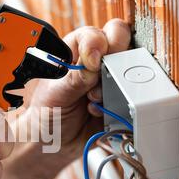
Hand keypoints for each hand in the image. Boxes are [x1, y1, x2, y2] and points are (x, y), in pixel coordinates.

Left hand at [29, 19, 130, 157]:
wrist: (53, 144)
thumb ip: (74, 77)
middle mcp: (95, 63)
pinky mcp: (120, 100)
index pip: (93, 35)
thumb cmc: (47, 113)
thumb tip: (93, 64)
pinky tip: (99, 112)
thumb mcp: (55, 93)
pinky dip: (119, 104)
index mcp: (74, 52)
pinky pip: (132, 96)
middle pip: (120, 42)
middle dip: (114, 58)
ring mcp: (110, 81)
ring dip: (115, 84)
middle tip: (102, 77)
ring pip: (130, 67)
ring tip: (93, 100)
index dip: (96, 44)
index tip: (91, 62)